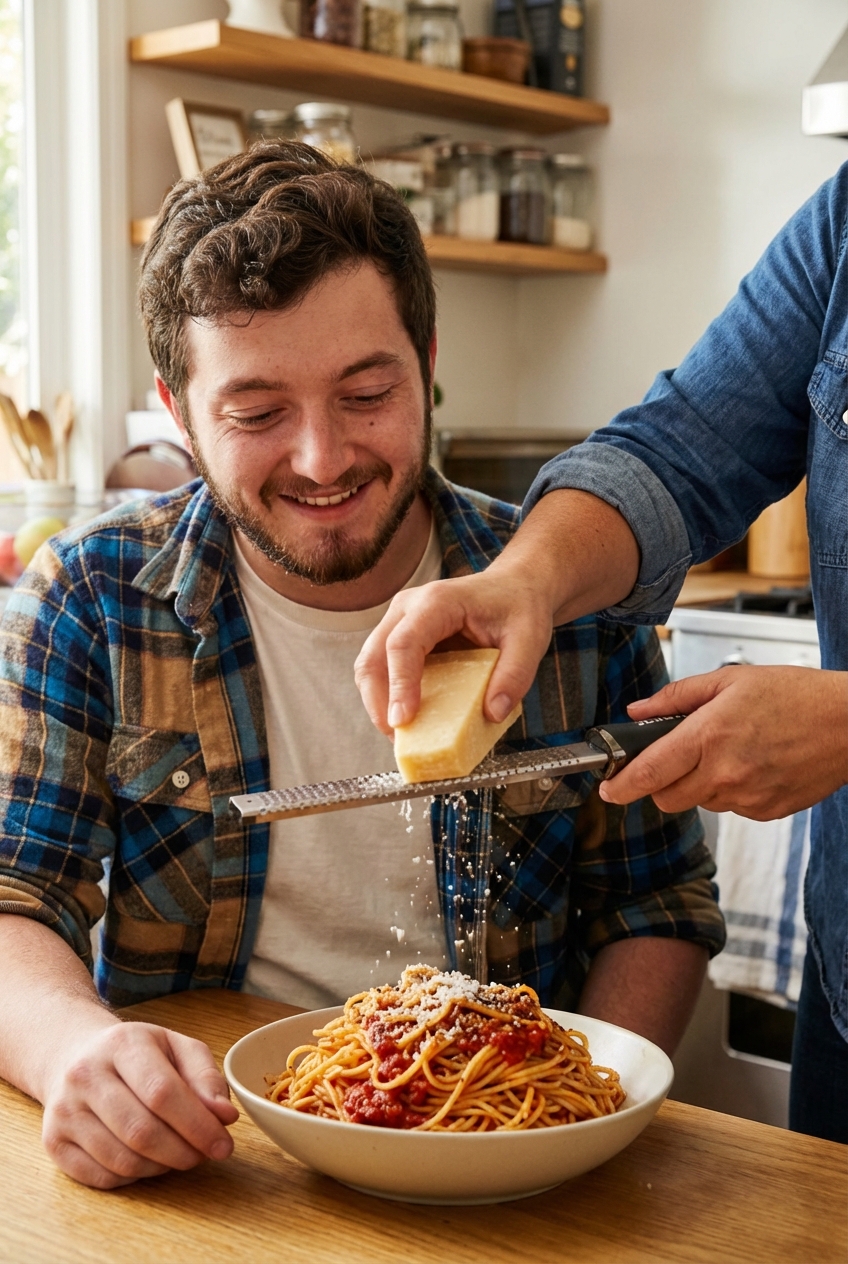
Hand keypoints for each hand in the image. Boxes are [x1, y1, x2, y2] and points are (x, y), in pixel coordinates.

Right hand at [41, 1020, 238, 1188]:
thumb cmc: (135, 1053)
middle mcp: (86, 1075)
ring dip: (161, 1168)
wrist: (73, 1054)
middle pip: (141, 1131)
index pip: (162, 1092)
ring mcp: (64, 1110)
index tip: (223, 1144)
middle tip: (204, 1155)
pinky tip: (147, 1161)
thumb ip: (206, 1078)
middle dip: (183, 1152)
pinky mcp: (53, 1142)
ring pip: (122, 1160)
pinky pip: (101, 1177)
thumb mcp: (175, 1047)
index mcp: (122, 1044)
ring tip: (178, 1155)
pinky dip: (134, 1178)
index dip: (198, 1125)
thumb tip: (225, 1117)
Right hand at [354, 489, 639, 733]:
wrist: (513, 586)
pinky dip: (387, 695)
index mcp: (438, 602)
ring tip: (401, 734)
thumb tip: (492, 713)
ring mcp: (400, 620)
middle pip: (373, 656)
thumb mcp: (529, 640)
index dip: (399, 684)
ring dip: (378, 702)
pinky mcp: (401, 635)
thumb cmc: (518, 607)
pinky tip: (406, 718)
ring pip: (370, 664)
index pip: (403, 643)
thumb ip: (514, 676)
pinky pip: (382, 668)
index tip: (403, 720)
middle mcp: (409, 608)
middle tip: (398, 738)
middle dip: (378, 702)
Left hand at [599, 665, 847, 818]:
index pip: (649, 773)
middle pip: (666, 798)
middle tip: (671, 759)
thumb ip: (676, 698)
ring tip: (727, 751)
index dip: (620, 786)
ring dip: (698, 784)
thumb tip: (639, 711)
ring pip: (699, 802)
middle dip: (659, 784)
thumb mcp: (730, 681)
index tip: (607, 789)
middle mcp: (725, 772)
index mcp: (709, 736)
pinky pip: (731, 807)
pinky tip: (751, 764)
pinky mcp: (767, 811)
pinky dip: (730, 790)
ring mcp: (747, 796)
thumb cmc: (796, 695)